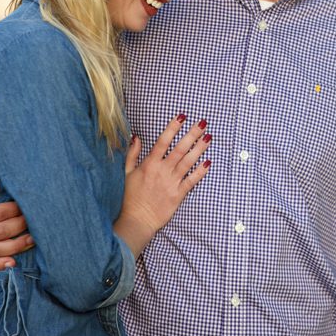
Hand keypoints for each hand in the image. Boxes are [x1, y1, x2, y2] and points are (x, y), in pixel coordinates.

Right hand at [114, 114, 211, 255]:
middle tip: (203, 123)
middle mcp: (162, 171)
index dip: (173, 127)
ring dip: (200, 149)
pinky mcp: (179, 194)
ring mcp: (172, 182)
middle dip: (192, 134)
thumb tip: (137, 137)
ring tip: (209, 137)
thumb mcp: (127, 173)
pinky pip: (192, 180)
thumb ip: (133, 154)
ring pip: (188, 162)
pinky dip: (200, 171)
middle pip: (180, 148)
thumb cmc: (130, 197)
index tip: (182, 116)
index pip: (163, 141)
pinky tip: (208, 162)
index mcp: (150, 164)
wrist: (137, 220)